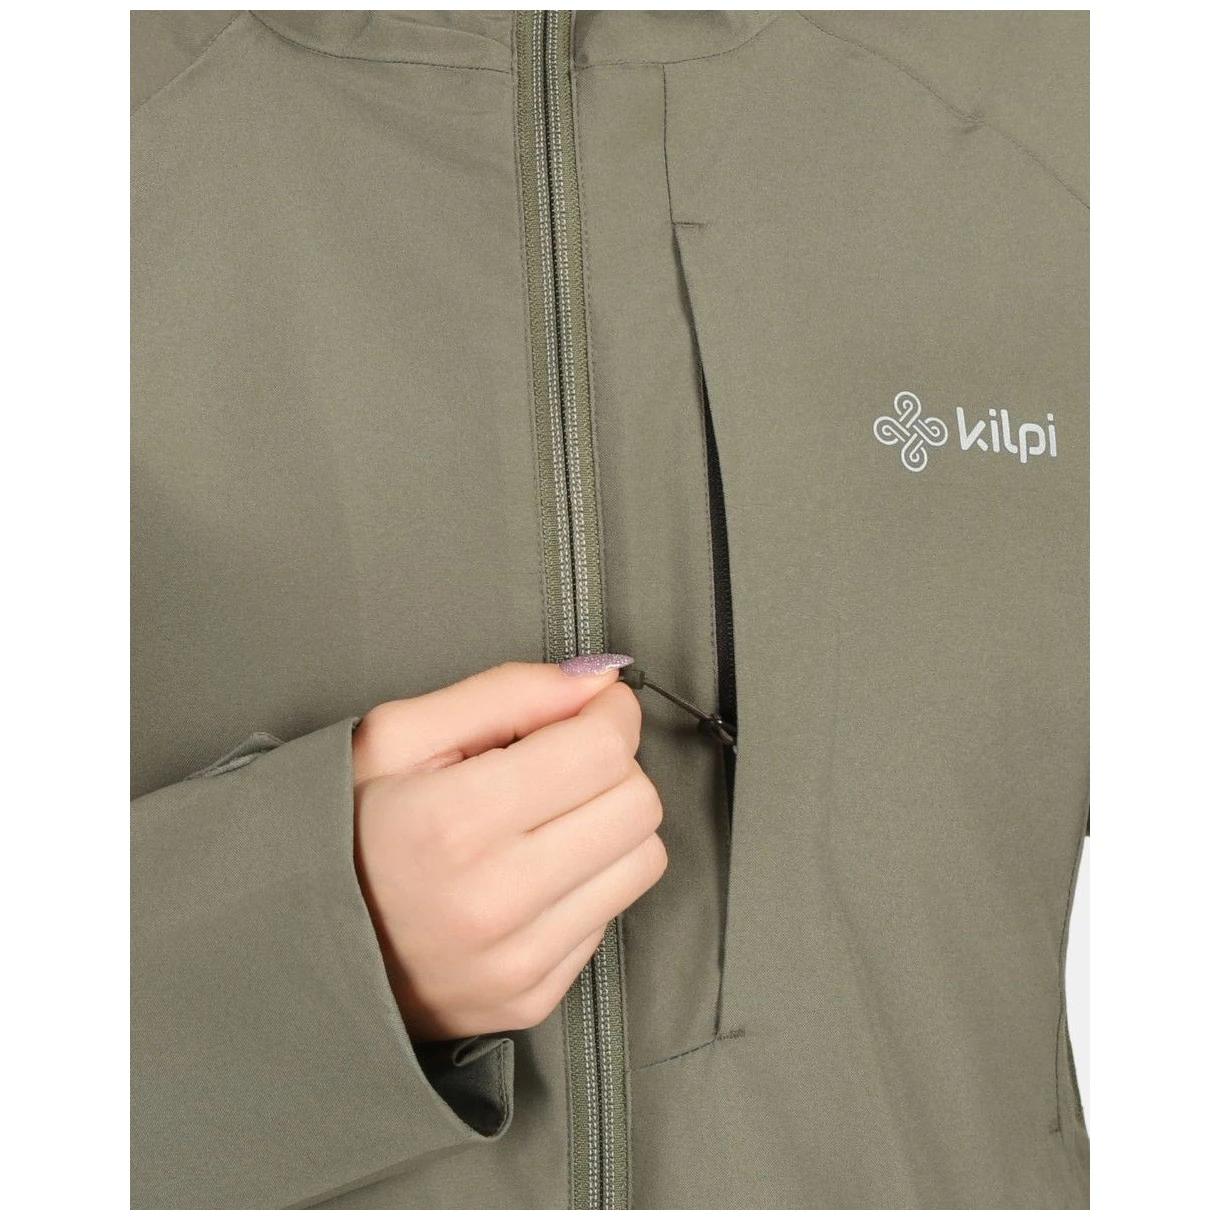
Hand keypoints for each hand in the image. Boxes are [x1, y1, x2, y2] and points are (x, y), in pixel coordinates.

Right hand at [351, 659, 665, 1041]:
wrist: (297, 946)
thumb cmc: (347, 830)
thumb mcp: (398, 735)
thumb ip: (507, 692)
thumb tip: (599, 682)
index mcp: (453, 822)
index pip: (602, 752)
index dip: (610, 715)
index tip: (591, 709)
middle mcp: (493, 900)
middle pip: (637, 805)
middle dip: (611, 767)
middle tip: (559, 764)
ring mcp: (517, 961)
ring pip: (642, 861)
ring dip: (609, 825)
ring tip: (547, 820)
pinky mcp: (534, 997)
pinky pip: (611, 915)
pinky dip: (586, 883)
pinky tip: (531, 874)